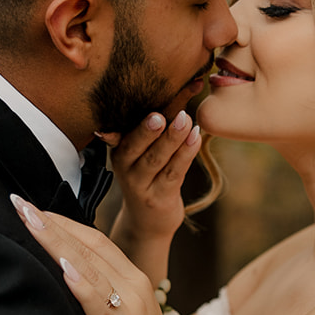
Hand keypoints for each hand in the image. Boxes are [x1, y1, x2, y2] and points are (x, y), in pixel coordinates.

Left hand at [10, 199, 188, 314]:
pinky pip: (100, 308)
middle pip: (89, 246)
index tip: (31, 208)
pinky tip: (61, 268)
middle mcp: (136, 290)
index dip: (62, 221)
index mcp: (136, 282)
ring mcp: (131, 314)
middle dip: (52, 223)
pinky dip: (82, 286)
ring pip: (91, 268)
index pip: (95, 240)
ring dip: (57, 242)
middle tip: (18, 203)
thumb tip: (63, 274)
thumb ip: (101, 295)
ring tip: (29, 221)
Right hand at [108, 108, 201, 249]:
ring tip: (186, 121)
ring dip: (172, 139)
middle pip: (136, 146)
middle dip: (148, 130)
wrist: (146, 222)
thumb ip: (148, 130)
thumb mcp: (138, 156)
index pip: (125, 132)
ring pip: (157, 159)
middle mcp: (125, 168)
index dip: (137, 117)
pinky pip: (174, 173)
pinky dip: (186, 154)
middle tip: (160, 114)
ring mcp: (142, 185)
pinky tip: (196, 137)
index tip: (147, 99)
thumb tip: (175, 92)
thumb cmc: (147, 177)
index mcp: (119, 152)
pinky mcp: (160, 198)